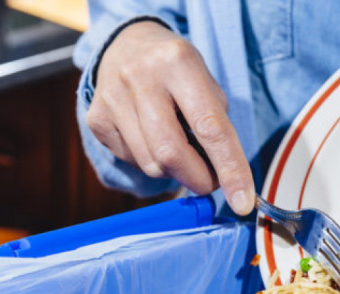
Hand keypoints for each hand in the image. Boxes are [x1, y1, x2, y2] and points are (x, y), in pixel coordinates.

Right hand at [86, 21, 254, 214]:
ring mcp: (112, 98)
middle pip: (172, 154)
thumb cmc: (177, 73)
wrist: (128, 45)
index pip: (210, 128)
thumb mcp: (206, 84)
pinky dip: (150, 161)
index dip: (230, 169)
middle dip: (198, 179)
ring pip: (151, 164)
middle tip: (210, 181)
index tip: (243, 202)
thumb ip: (217, 128)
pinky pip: (132, 161)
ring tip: (179, 147)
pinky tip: (152, 138)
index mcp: (179, 63)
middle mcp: (141, 77)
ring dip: (174, 171)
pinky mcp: (96, 118)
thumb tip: (225, 179)